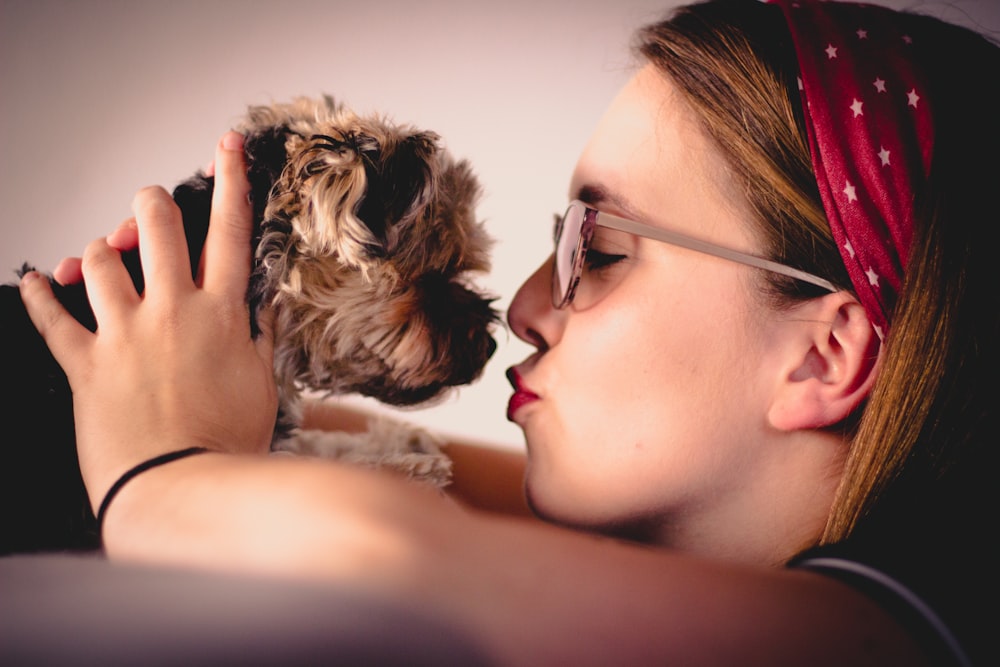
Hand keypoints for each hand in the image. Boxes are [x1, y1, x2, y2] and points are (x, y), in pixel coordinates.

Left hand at [20, 132, 277, 511]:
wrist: (180, 487)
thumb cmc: (227, 444)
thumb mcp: (263, 386)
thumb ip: (258, 338)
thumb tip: (260, 306)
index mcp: (220, 315)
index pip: (230, 232)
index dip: (231, 181)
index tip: (227, 146)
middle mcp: (170, 311)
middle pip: (157, 224)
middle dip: (152, 204)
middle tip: (152, 208)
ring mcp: (123, 333)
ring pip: (101, 259)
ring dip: (103, 250)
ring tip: (106, 260)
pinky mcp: (85, 363)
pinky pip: (50, 318)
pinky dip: (40, 294)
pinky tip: (38, 279)